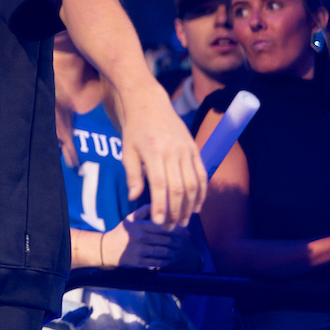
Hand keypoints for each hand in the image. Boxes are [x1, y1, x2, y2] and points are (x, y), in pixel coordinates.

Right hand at [106, 204, 188, 268]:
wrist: (107, 248)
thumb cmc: (122, 232)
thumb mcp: (130, 219)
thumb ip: (144, 211)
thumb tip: (159, 203)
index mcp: (139, 225)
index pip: (163, 226)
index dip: (178, 230)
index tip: (186, 233)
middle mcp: (140, 237)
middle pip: (167, 240)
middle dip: (177, 242)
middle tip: (179, 243)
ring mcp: (139, 250)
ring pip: (164, 252)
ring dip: (172, 252)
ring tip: (173, 251)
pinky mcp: (139, 262)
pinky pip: (158, 262)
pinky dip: (165, 261)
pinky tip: (167, 259)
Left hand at [117, 84, 206, 229]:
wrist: (149, 103)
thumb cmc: (134, 129)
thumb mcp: (127, 150)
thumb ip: (133, 175)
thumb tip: (135, 197)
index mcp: (153, 152)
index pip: (160, 185)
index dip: (161, 206)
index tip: (159, 222)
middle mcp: (173, 152)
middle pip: (180, 188)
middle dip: (176, 211)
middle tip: (172, 226)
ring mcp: (186, 150)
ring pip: (194, 183)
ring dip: (191, 205)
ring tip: (184, 220)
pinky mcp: (195, 148)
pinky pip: (202, 173)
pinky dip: (202, 191)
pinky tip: (197, 205)